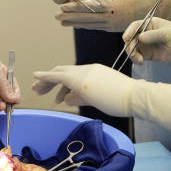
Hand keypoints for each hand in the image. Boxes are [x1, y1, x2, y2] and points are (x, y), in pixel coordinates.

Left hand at [31, 64, 170, 135]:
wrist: (135, 96)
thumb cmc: (123, 100)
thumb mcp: (99, 98)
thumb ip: (82, 97)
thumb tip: (67, 99)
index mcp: (94, 72)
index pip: (74, 76)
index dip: (62, 84)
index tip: (57, 94)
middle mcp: (87, 69)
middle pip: (63, 72)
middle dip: (49, 81)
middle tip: (38, 89)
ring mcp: (83, 73)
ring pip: (58, 73)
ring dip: (46, 82)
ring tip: (36, 90)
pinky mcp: (80, 80)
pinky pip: (57, 76)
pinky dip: (45, 77)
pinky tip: (37, 78)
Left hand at [54, 0, 170, 31]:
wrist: (156, 6)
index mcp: (113, 6)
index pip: (90, 7)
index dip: (75, 7)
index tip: (62, 6)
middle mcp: (112, 18)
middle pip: (87, 18)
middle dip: (70, 17)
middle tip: (56, 16)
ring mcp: (113, 25)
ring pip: (90, 24)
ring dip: (75, 23)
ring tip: (62, 21)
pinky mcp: (115, 28)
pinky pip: (97, 27)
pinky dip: (86, 25)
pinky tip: (77, 24)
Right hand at [123, 17, 170, 72]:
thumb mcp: (168, 34)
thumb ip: (154, 35)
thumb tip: (140, 37)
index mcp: (150, 24)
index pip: (136, 25)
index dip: (129, 31)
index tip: (126, 39)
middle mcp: (145, 33)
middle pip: (131, 37)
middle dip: (129, 45)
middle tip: (134, 54)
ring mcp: (145, 44)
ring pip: (132, 48)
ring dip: (132, 54)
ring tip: (140, 60)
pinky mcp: (147, 54)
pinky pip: (136, 56)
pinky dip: (136, 60)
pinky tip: (141, 62)